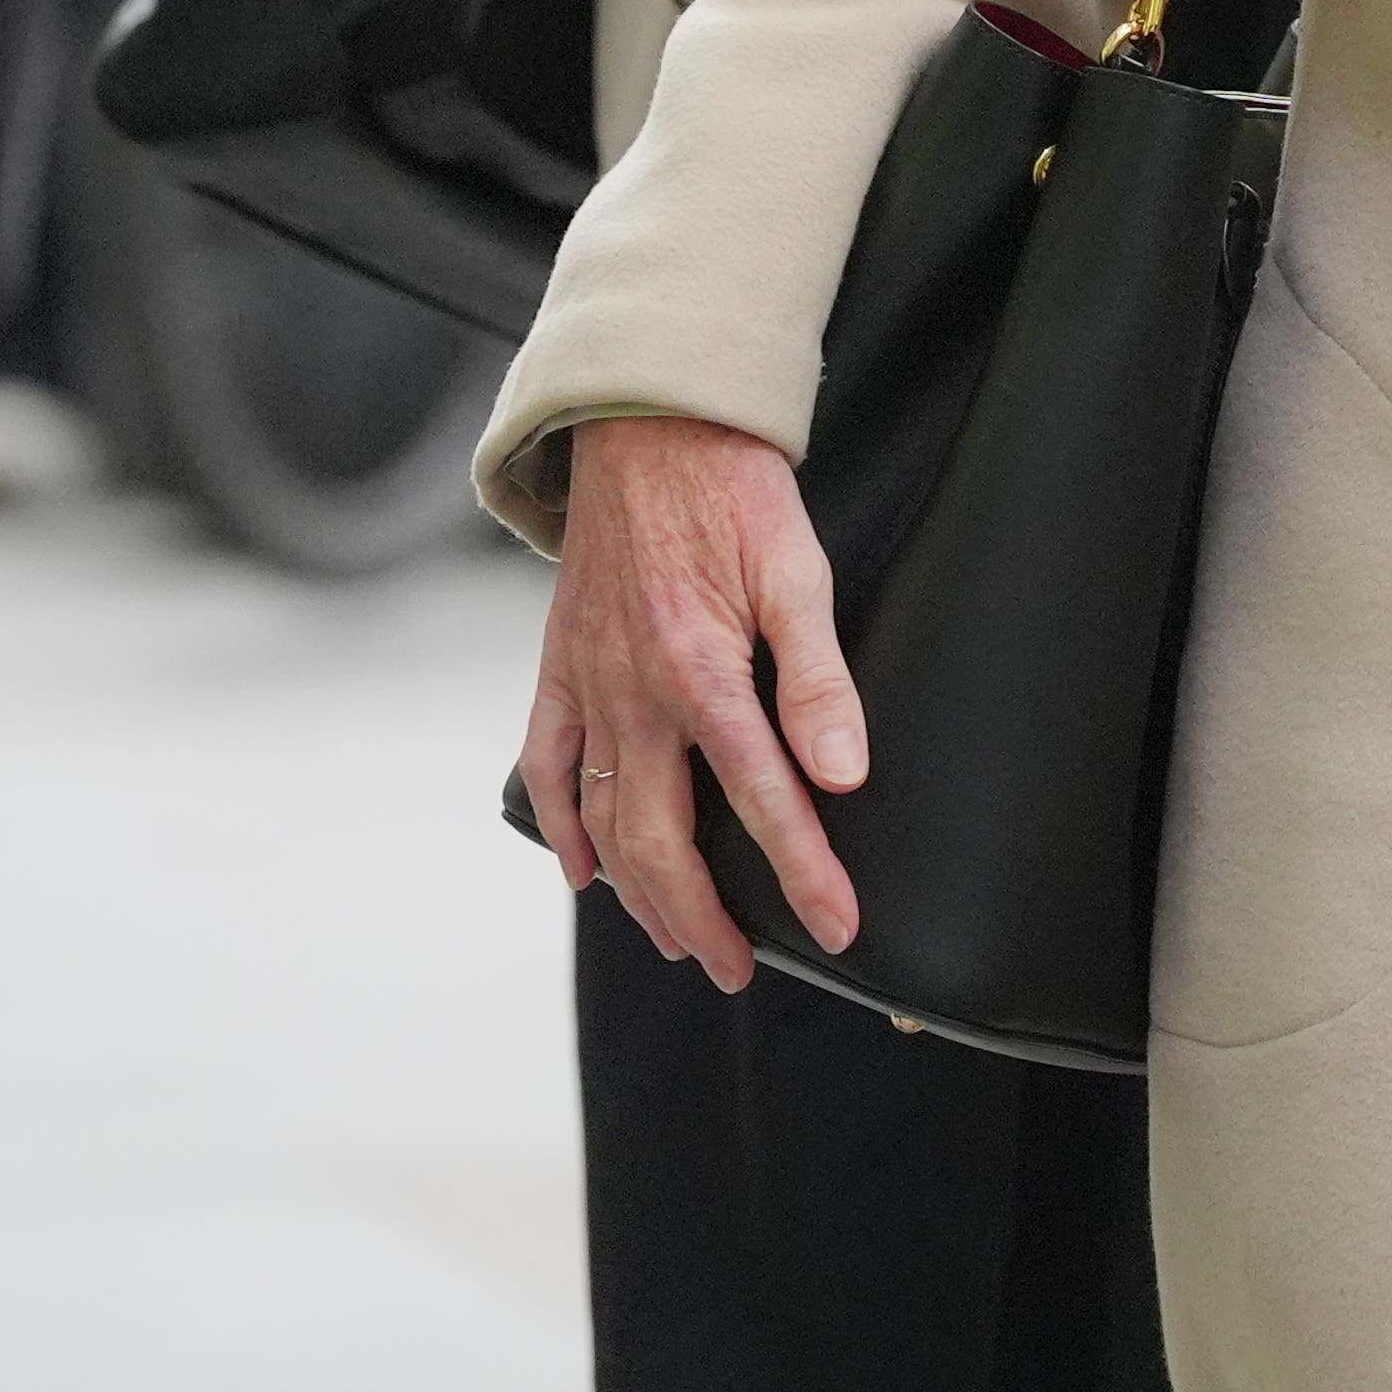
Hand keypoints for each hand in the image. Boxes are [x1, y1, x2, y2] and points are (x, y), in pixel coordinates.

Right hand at [522, 413, 866, 988]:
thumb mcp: (797, 571)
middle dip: (705, 919)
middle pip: (664, 842)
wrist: (646, 423)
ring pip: (606, 821)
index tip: (837, 929)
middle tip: (738, 969)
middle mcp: (635, 695)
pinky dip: (565, 827)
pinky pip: (548, 767)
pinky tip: (584, 871)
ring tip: (678, 939)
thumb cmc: (733, 491)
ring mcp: (589, 686)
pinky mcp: (559, 668)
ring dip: (641, 893)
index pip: (765, 801)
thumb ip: (819, 679)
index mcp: (702, 673)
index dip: (803, 874)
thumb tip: (842, 772)